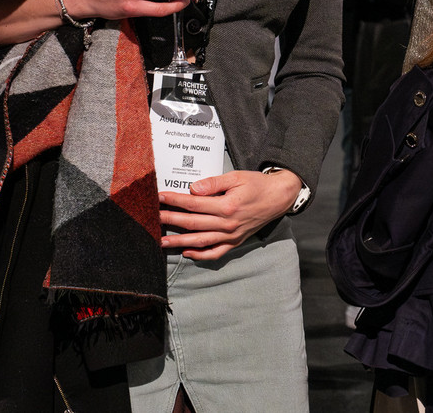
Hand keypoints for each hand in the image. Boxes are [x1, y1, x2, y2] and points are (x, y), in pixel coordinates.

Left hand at [158, 168, 301, 259]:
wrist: (279, 197)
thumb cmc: (257, 184)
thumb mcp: (237, 177)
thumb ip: (213, 183)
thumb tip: (193, 189)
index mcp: (227, 206)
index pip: (194, 203)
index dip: (175, 200)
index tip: (160, 198)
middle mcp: (228, 224)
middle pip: (193, 223)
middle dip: (170, 220)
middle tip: (153, 218)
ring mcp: (231, 235)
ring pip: (200, 241)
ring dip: (179, 242)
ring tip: (161, 241)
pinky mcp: (235, 242)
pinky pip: (215, 253)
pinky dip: (200, 255)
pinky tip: (187, 253)